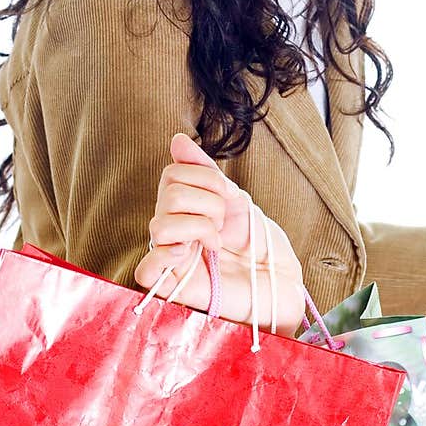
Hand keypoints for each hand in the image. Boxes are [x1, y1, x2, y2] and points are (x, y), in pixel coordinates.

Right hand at [134, 133, 304, 336]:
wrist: (280, 281)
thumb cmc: (260, 244)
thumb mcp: (236, 199)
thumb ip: (205, 172)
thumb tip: (177, 139)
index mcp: (185, 207)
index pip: (173, 174)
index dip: (205, 178)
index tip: (229, 194)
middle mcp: (174, 229)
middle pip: (169, 196)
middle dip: (209, 203)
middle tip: (224, 223)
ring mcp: (171, 257)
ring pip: (159, 225)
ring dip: (199, 227)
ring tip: (216, 243)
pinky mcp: (173, 286)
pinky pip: (146, 269)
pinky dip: (166, 255)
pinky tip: (188, 253)